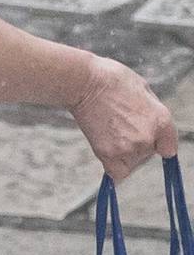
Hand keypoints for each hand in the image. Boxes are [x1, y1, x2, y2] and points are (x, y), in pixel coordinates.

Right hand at [70, 55, 178, 181]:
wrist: (85, 83)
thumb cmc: (112, 81)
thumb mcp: (144, 90)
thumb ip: (153, 113)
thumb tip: (154, 126)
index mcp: (162, 121)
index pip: (169, 148)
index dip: (159, 144)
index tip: (151, 142)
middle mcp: (149, 138)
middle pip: (148, 154)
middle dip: (137, 144)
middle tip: (120, 126)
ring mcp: (129, 148)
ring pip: (132, 163)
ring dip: (123, 153)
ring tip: (109, 131)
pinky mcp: (108, 154)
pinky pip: (117, 174)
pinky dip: (113, 167)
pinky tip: (107, 153)